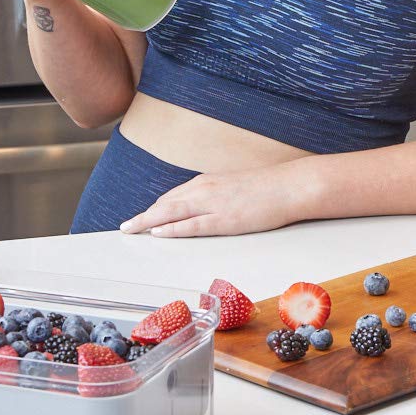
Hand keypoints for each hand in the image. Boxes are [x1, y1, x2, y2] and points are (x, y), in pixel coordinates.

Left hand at [120, 160, 315, 236]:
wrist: (290, 186)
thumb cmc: (267, 188)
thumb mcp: (234, 187)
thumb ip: (216, 195)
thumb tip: (204, 207)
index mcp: (207, 182)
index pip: (172, 196)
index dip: (154, 209)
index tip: (141, 217)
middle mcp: (205, 189)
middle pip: (165, 204)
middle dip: (143, 216)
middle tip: (125, 227)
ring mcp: (213, 204)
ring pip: (171, 212)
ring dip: (148, 221)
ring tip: (130, 230)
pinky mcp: (224, 219)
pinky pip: (191, 225)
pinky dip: (171, 229)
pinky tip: (157, 232)